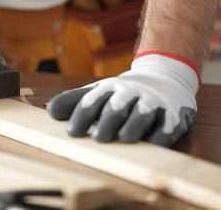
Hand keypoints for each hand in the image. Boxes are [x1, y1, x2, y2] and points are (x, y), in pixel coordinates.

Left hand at [47, 52, 199, 147]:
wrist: (164, 77)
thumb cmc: (123, 93)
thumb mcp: (99, 92)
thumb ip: (75, 101)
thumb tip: (50, 111)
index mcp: (109, 89)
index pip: (91, 101)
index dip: (81, 116)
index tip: (72, 133)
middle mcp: (130, 94)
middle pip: (116, 107)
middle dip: (107, 121)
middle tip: (98, 138)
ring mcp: (151, 103)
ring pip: (141, 114)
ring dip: (132, 127)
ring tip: (123, 138)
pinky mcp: (171, 115)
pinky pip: (166, 127)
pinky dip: (159, 136)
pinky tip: (151, 144)